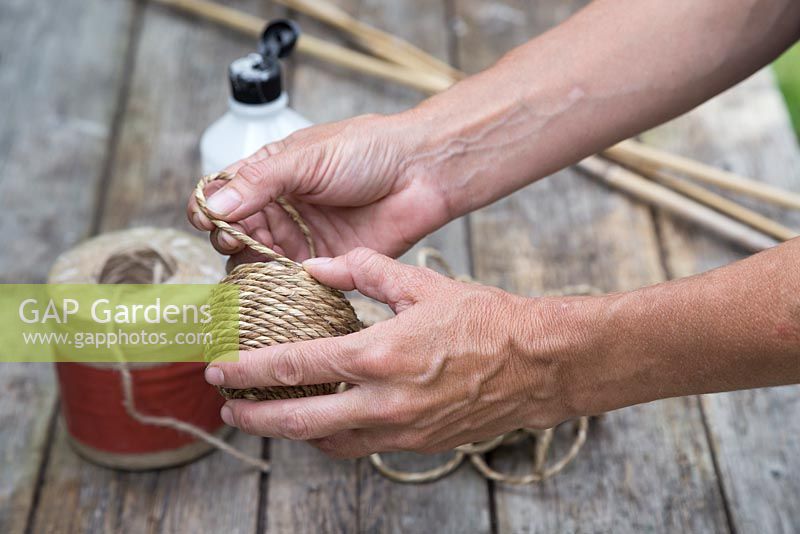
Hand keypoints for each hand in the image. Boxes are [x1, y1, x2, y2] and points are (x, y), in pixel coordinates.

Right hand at [187, 114, 451, 264]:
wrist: (420, 172)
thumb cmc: (367, 150)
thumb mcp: (306, 158)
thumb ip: (259, 183)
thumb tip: (213, 206)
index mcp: (269, 176)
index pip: (222, 197)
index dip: (210, 210)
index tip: (209, 220)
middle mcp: (281, 209)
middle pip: (235, 235)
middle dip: (229, 242)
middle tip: (238, 243)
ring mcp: (302, 239)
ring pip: (260, 263)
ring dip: (252, 270)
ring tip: (256, 269)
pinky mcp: (327, 265)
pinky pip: (295, 284)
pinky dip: (283, 289)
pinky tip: (281, 287)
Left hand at [203, 248, 595, 457]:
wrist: (537, 363)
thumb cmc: (485, 319)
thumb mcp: (420, 283)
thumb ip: (363, 271)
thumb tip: (318, 267)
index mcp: (378, 355)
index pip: (295, 367)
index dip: (249, 370)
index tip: (220, 369)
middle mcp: (383, 401)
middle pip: (299, 420)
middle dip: (255, 416)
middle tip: (227, 408)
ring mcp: (401, 429)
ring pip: (327, 442)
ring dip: (291, 432)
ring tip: (268, 417)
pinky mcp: (418, 443)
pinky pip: (360, 447)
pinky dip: (332, 437)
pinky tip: (324, 423)